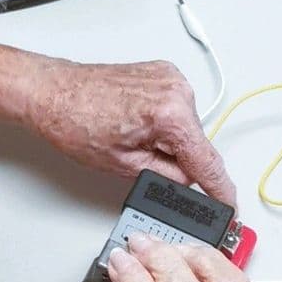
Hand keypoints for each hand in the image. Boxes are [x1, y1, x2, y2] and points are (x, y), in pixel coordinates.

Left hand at [26, 58, 235, 204]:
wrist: (52, 92)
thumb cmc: (74, 122)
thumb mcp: (124, 166)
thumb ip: (165, 177)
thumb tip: (185, 183)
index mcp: (170, 113)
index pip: (208, 162)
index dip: (220, 191)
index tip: (230, 207)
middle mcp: (177, 90)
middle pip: (197, 145)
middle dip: (178, 161)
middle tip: (140, 162)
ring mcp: (171, 78)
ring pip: (186, 129)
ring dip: (167, 141)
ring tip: (128, 138)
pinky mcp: (163, 74)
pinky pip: (176, 111)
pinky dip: (162, 124)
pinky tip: (134, 124)